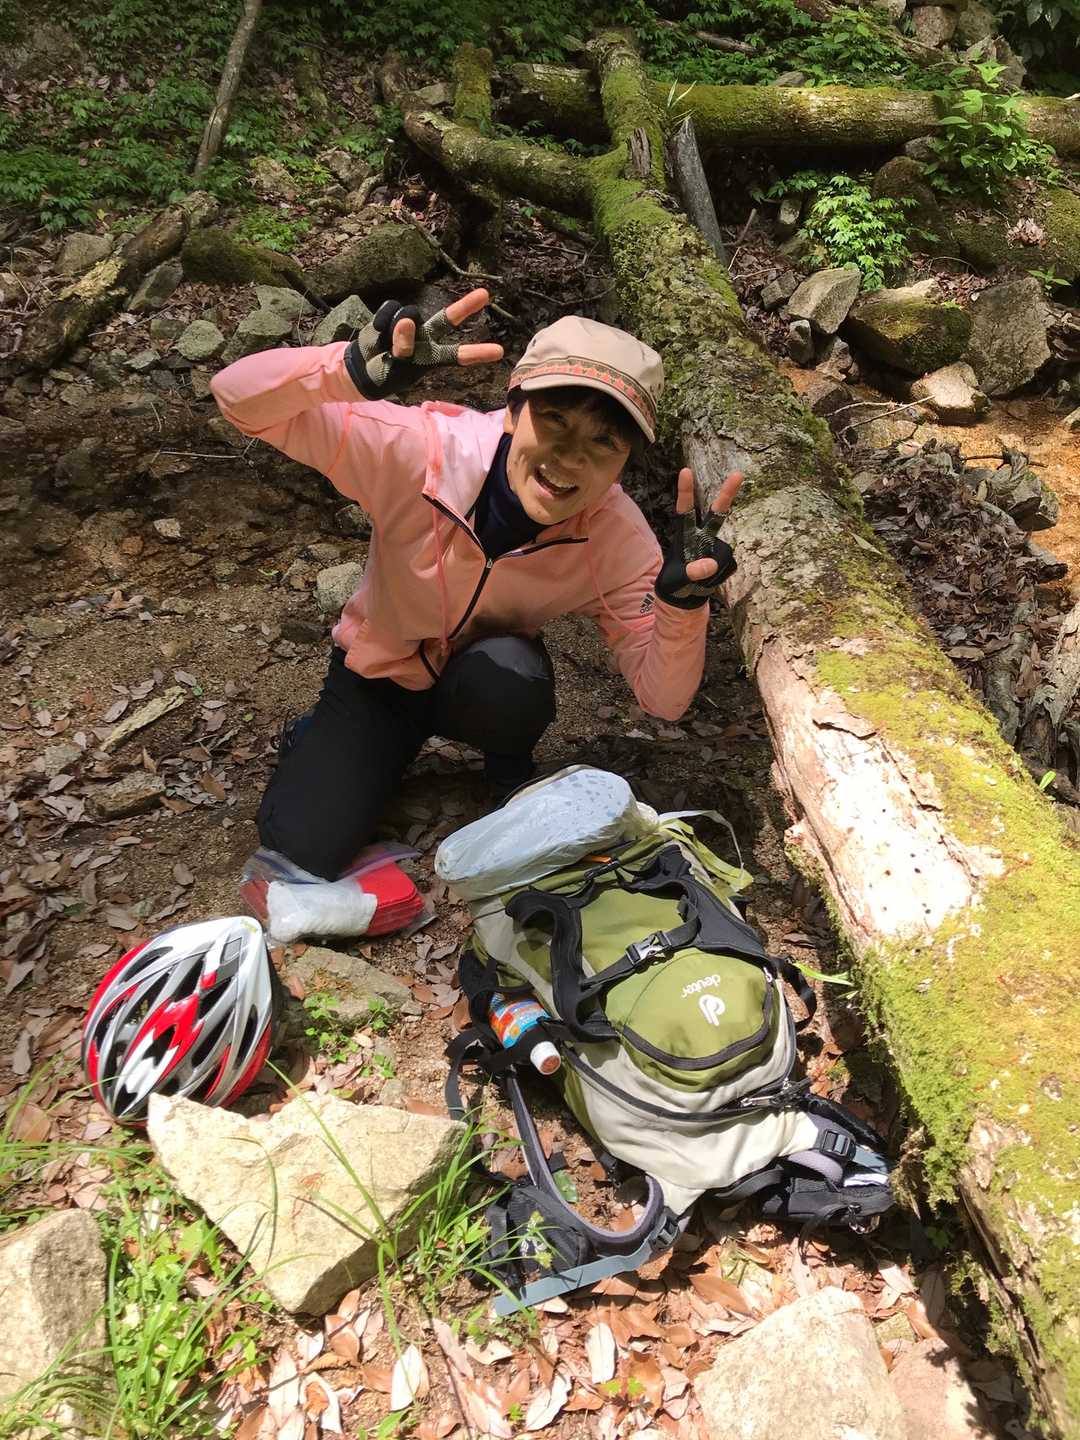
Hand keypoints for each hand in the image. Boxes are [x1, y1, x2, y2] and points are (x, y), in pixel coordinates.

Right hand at [343, 286, 504, 398]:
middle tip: (486, 295)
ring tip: (386, 347)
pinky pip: (390, 309)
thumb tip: (406, 320)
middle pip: (447, 320)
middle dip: (465, 307)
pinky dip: (381, 321)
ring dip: (396, 330)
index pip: (457, 356)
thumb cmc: (384, 375)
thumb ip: (402, 347)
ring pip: (409, 315)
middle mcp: (426, 338)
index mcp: (431, 359)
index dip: (477, 354)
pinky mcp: (394, 313)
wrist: (361, 368)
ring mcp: (411, 325)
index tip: (499, 351)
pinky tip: (378, 332)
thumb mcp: (394, 370)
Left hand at [654, 467, 743, 607]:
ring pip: (722, 554)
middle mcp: (703, 535)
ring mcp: (715, 546)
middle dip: (727, 494)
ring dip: (712, 571)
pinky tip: (708, 580)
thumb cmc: (674, 582)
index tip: (685, 471)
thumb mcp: (676, 580)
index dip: (685, 491)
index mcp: (685, 534)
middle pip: (717, 513)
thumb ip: (691, 572)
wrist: (685, 595)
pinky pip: (727, 566)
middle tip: (738, 474)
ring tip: (698, 580)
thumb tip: (711, 564)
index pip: (685, 510)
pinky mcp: (726, 558)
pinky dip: (718, 577)